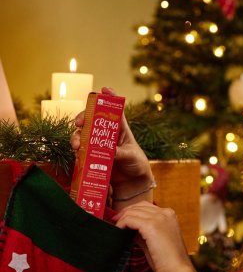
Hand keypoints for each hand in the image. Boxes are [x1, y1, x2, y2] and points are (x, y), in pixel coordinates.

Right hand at [70, 87, 153, 205]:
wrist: (132, 182)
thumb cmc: (136, 164)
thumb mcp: (131, 156)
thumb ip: (120, 153)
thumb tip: (109, 152)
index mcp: (121, 129)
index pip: (115, 110)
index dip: (110, 98)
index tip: (104, 89)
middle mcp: (108, 133)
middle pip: (92, 119)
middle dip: (83, 117)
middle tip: (78, 123)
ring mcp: (99, 144)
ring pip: (83, 133)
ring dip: (77, 136)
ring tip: (77, 145)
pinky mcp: (93, 155)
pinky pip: (82, 149)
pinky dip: (77, 149)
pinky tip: (76, 152)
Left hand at [113, 201, 197, 271]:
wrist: (177, 269)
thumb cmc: (168, 260)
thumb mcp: (156, 241)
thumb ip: (144, 232)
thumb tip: (131, 229)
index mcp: (169, 214)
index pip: (146, 206)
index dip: (132, 210)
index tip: (122, 218)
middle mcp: (165, 213)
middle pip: (139, 206)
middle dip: (125, 212)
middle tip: (116, 221)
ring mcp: (158, 218)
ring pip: (133, 211)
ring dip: (123, 218)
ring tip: (117, 227)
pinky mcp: (151, 226)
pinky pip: (130, 219)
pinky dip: (122, 224)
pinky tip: (119, 230)